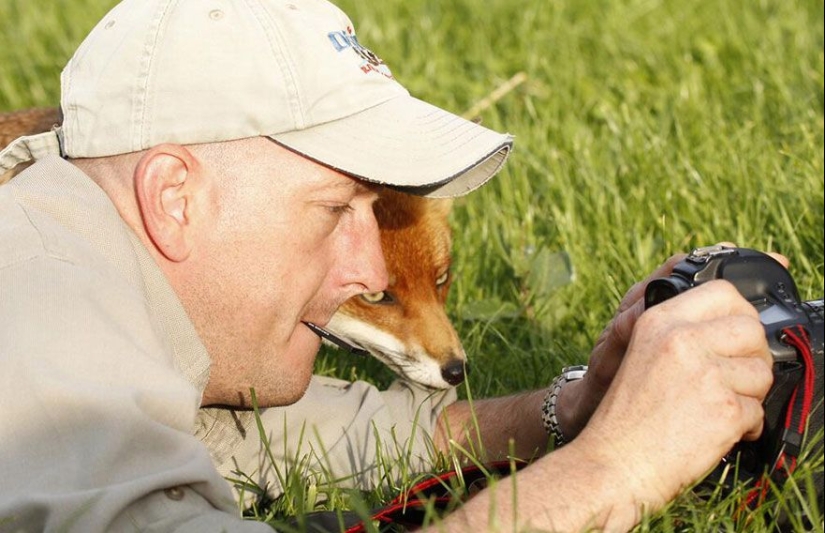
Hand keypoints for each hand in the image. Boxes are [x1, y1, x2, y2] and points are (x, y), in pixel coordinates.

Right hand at [573, 280, 773, 507]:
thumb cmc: (626, 414)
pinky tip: (719, 430)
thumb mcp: (640, 352)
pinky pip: (758, 411)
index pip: (722, 292)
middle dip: (752, 355)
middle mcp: (682, 341)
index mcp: (660, 321)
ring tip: (720, 406)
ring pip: (762, 372)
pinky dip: (745, 427)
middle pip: (751, 329)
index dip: (738, 313)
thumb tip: (731, 321)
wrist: (615, 461)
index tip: (736, 333)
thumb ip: (678, 330)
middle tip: (734, 375)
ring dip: (749, 394)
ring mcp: (705, 374)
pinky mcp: (724, 410)